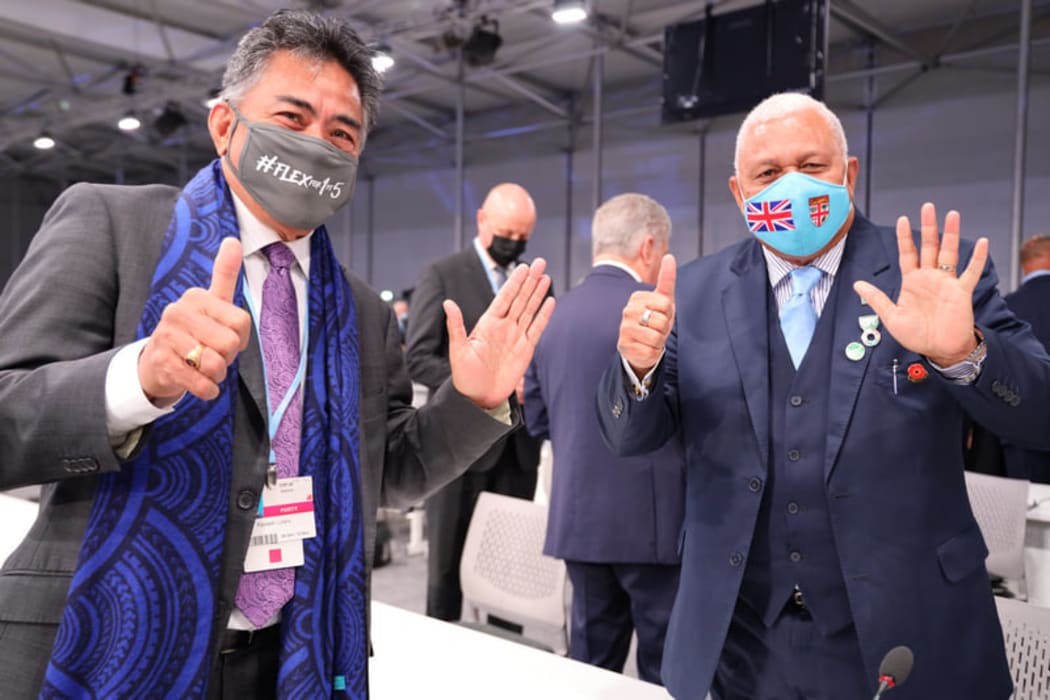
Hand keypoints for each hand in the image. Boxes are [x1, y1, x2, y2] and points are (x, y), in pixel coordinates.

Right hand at [138, 237, 251, 402]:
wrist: (158, 364)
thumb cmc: (194, 334)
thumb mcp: (212, 303)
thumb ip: (224, 274)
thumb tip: (233, 240)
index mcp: (197, 297)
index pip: (241, 322)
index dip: (241, 338)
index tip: (226, 337)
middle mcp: (179, 312)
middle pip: (230, 343)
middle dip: (227, 357)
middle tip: (212, 354)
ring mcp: (167, 336)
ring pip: (215, 363)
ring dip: (216, 374)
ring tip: (204, 368)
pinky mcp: (161, 361)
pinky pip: (200, 382)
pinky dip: (207, 389)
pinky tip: (201, 384)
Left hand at [444, 258, 555, 409]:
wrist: (478, 399)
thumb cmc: (464, 377)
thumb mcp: (458, 351)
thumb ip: (456, 326)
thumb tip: (447, 303)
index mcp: (487, 324)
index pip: (504, 297)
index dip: (514, 282)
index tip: (523, 267)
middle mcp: (503, 327)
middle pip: (520, 299)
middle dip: (530, 281)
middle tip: (540, 262)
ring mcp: (515, 337)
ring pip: (529, 310)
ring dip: (538, 293)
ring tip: (546, 276)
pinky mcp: (525, 350)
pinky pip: (537, 329)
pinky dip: (544, 315)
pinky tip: (550, 302)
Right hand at [617, 254, 675, 376]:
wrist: (643, 346)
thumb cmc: (654, 321)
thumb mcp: (664, 300)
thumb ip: (667, 279)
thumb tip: (670, 256)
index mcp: (637, 298)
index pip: (665, 303)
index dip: (668, 313)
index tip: (660, 315)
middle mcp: (627, 312)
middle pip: (661, 321)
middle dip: (664, 328)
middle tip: (656, 329)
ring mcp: (624, 329)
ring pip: (656, 336)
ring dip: (659, 341)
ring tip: (651, 339)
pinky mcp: (625, 346)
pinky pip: (651, 350)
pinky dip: (653, 352)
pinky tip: (645, 348)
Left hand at [853, 203, 986, 365]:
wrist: (939, 350)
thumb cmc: (917, 336)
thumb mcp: (891, 317)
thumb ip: (876, 298)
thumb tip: (857, 284)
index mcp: (912, 282)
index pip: (907, 254)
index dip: (905, 237)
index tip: (902, 219)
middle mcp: (930, 278)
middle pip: (928, 246)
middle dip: (928, 227)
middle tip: (928, 207)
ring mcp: (946, 283)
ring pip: (948, 253)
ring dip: (950, 234)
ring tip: (952, 214)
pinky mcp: (961, 292)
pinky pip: (970, 272)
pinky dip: (977, 258)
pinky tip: (982, 242)